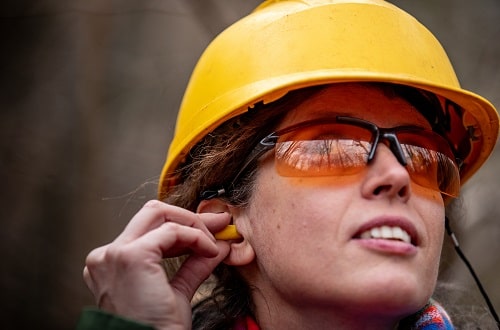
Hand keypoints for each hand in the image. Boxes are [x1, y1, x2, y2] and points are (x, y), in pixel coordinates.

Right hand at [83, 200, 230, 329]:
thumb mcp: (176, 292)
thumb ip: (192, 266)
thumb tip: (217, 246)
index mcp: (111, 264)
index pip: (149, 229)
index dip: (183, 226)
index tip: (211, 230)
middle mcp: (106, 255)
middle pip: (151, 214)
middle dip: (189, 217)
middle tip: (218, 224)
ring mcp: (115, 254)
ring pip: (159, 213)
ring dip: (193, 224)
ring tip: (214, 242)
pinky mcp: (131, 256)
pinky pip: (172, 231)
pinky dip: (196, 236)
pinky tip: (209, 250)